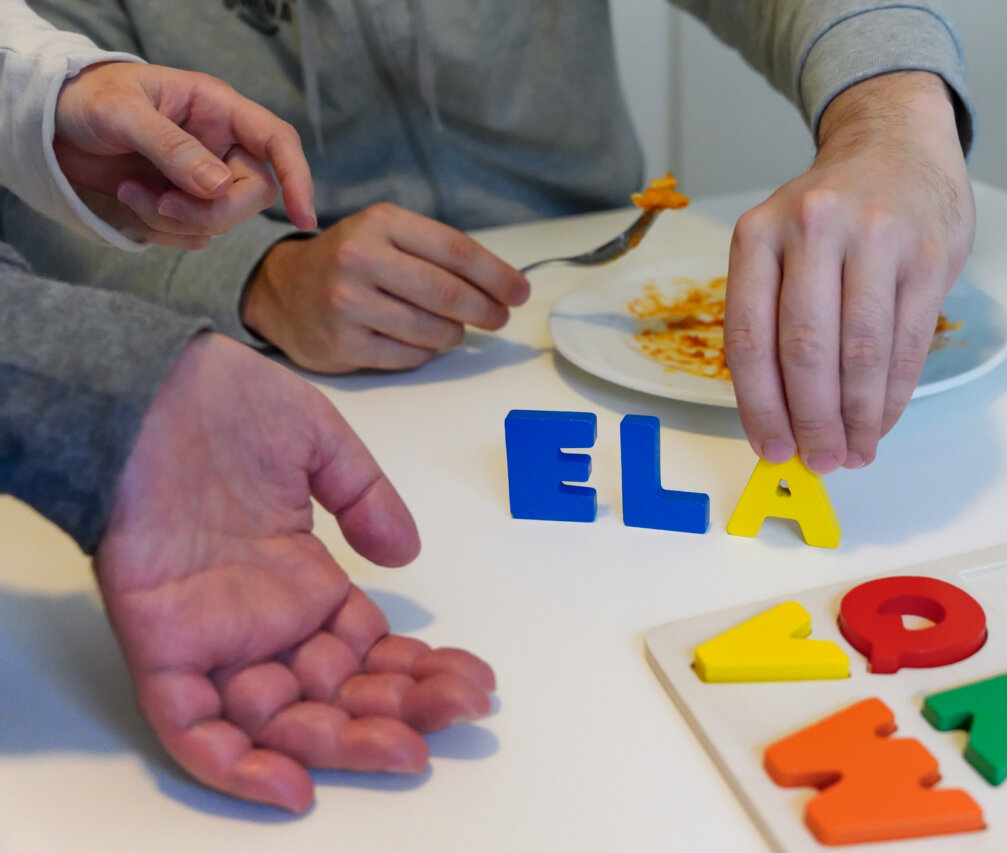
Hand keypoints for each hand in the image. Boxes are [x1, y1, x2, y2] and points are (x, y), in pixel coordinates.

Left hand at [54, 62, 316, 248]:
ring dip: (175, 220)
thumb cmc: (87, 99)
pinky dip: (162, 231)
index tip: (304, 217)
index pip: (277, 142)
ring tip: (130, 193)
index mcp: (218, 109)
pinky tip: (132, 203)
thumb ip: (173, 148)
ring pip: (222, 220)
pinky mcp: (185, 203)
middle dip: (210, 210)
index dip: (298, 177)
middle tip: (162, 205)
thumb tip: (219, 187)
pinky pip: (195, 236)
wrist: (51, 123)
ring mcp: (205, 177)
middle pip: (254, 194)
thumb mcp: (123, 114)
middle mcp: (221, 144)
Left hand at [94, 334, 494, 812]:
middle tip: (459, 713)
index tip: (473, 680)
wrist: (144, 385)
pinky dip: (235, 765)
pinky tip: (295, 785)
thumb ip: (366, 497)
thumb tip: (406, 554)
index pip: (367, 649)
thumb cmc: (223, 404)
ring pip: (279, 721)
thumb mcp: (319, 444)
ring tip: (406, 745)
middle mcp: (263, 620)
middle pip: (337, 692)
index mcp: (302, 580)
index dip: (420, 670)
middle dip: (400, 710)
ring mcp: (214, 637)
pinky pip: (193, 726)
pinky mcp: (163, 644)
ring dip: (341, 744)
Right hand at [243, 202, 530, 372]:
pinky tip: (418, 340)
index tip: (520, 292)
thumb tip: (505, 287)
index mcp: (381, 223)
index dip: (497, 276)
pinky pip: (409, 357)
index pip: (457, 252)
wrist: (284, 290)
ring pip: (432, 331)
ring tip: (452, 328)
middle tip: (500, 318)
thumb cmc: (352, 261)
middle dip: (486, 310)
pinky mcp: (342, 344)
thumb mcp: (387, 234)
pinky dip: (424, 352)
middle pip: (449, 294)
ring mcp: (348, 304)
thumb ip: (439, 254)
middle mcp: (361, 259)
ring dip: (454, 334)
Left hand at [724, 71, 974, 473]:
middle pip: (805, 350)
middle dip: (811, 420)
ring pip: (860, 352)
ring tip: (852, 452)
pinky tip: (881, 421)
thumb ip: (773, 316)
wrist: (896, 142)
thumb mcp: (780, 241)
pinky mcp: (929, 254)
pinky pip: (907, 343)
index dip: (758, 406)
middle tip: (818, 460)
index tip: (771, 449)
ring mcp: (876, 238)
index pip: (748, 337)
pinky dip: (892, 394)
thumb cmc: (832, 210)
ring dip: (855, 417)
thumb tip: (779, 415)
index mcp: (760, 233)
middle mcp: (814, 230)